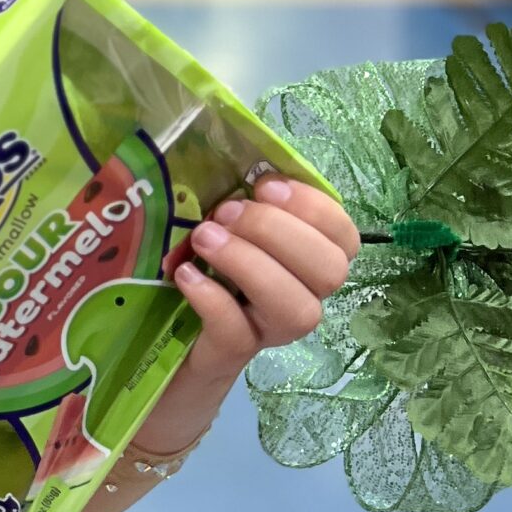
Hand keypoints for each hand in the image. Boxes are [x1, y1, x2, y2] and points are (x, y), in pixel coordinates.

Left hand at [139, 175, 359, 455]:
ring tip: (204, 239)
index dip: (314, 208)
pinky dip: (213, 298)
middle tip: (225, 214)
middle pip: (330, 271)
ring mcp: (267, 330)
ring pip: (295, 307)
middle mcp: (299, 297)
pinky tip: (186, 276)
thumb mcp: (226, 232)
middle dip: (279, 232)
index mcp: (306, 261)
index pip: (344, 235)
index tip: (266, 186)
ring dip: (251, 264)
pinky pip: (237, 330)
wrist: (167, 351)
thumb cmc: (204, 277)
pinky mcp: (228, 354)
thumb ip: (241, 204)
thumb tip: (232, 157)